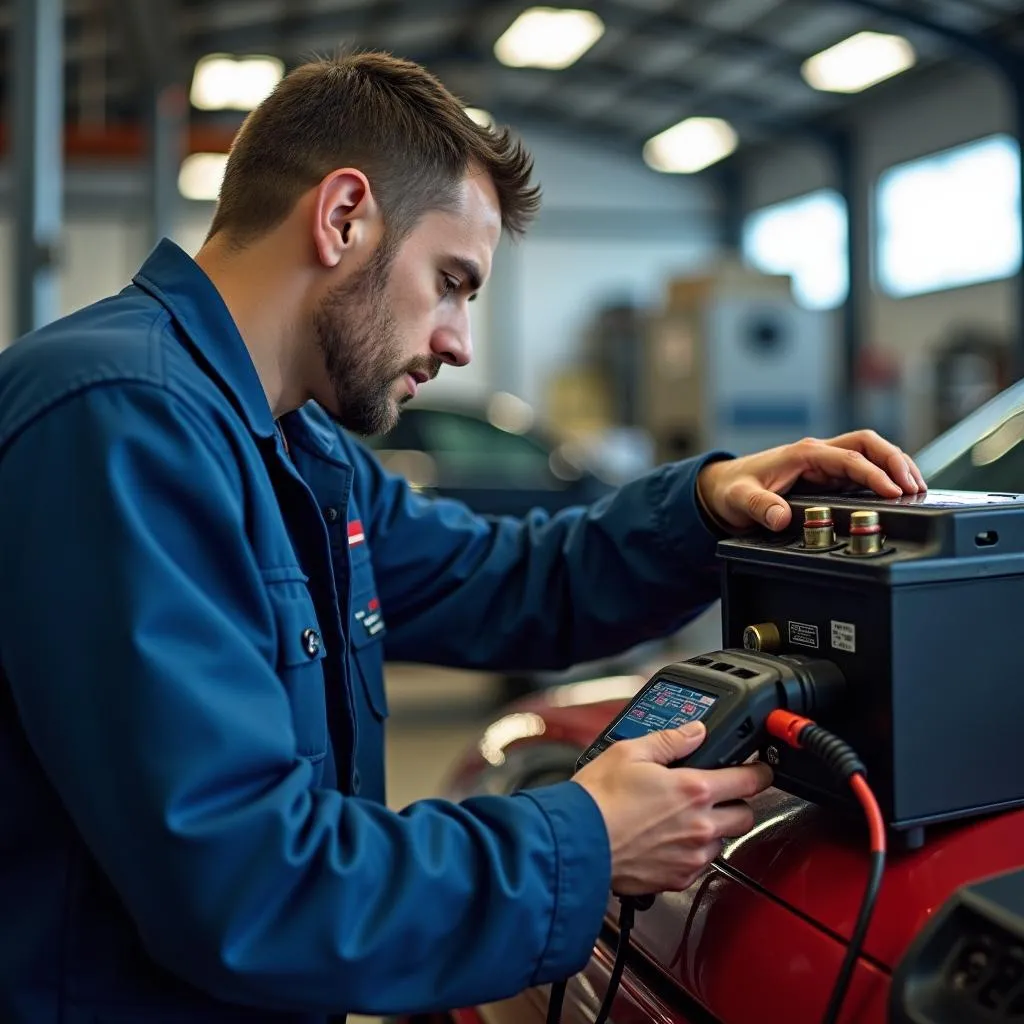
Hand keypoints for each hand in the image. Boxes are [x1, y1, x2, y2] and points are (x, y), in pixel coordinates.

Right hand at [574, 722, 772, 894]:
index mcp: (694, 790)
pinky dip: (692, 852)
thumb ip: (670, 741)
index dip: (760, 772)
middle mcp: (700, 826)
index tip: (760, 769)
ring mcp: (691, 856)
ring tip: (686, 818)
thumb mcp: (630, 752)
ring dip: (714, 829)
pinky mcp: (677, 878)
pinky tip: (670, 839)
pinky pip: (700, 864)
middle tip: (720, 794)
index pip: (749, 781)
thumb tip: (695, 732)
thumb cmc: (597, 799)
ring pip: (723, 841)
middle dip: (739, 803)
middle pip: (746, 816)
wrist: (576, 842)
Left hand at [696, 430, 927, 532]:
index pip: (848, 458)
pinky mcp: (828, 476)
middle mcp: (818, 454)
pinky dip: (885, 476)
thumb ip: (759, 507)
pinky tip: (901, 492)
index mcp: (803, 454)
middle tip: (916, 487)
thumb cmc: (733, 489)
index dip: (874, 473)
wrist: (724, 488)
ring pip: (871, 454)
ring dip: (896, 466)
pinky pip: (864, 470)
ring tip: (919, 489)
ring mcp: (825, 463)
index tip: (894, 490)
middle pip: (869, 444)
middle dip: (896, 461)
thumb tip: (779, 518)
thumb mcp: (740, 499)